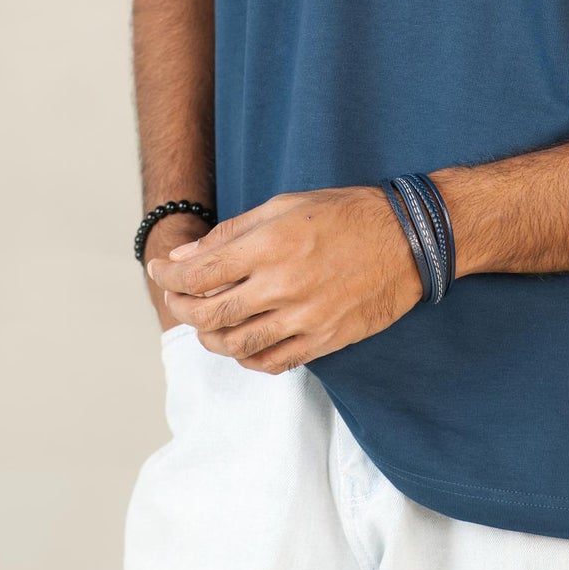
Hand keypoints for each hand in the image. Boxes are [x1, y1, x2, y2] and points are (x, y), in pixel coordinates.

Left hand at [145, 186, 426, 371]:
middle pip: (209, 314)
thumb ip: (233, 233)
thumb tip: (186, 255)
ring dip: (210, 337)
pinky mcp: (323, 341)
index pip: (199, 272)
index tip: (159, 271)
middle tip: (176, 298)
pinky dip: (246, 359)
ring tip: (206, 322)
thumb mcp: (287, 205)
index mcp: (271, 244)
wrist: (408, 240)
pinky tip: (242, 344)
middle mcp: (283, 285)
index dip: (169, 276)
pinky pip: (270, 364)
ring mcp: (304, 319)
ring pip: (234, 346)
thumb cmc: (347, 214)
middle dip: (181, 308)